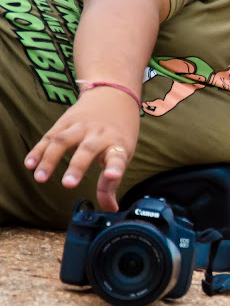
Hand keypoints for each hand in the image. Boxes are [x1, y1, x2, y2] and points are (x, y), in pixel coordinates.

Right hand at [24, 87, 139, 211]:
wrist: (113, 95)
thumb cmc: (119, 132)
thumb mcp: (123, 153)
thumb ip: (111, 182)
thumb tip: (110, 209)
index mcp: (118, 144)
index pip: (118, 158)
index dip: (115, 168)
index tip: (113, 176)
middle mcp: (100, 134)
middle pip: (88, 150)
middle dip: (77, 167)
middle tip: (68, 185)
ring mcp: (81, 127)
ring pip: (63, 141)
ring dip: (50, 160)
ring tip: (40, 178)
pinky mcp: (66, 122)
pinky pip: (49, 137)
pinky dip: (38, 150)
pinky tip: (29, 164)